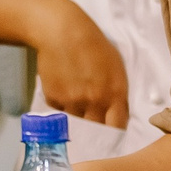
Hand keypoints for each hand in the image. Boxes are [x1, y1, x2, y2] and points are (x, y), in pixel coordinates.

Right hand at [37, 0, 129, 129]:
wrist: (61, 31)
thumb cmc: (92, 44)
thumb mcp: (115, 66)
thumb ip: (117, 93)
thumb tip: (116, 114)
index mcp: (115, 93)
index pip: (117, 128)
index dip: (114, 136)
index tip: (111, 138)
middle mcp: (95, 101)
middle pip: (96, 132)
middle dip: (95, 135)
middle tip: (93, 136)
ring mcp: (72, 102)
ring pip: (76, 126)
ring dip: (77, 123)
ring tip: (76, 114)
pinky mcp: (53, 99)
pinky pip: (59, 114)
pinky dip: (61, 110)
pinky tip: (62, 94)